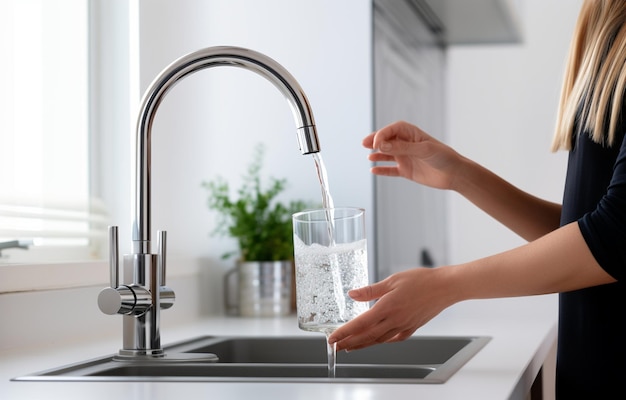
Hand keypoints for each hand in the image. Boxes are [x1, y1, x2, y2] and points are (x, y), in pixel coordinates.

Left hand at [328, 267, 454, 351]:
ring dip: (362, 344)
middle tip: (335, 346)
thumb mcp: (392, 280)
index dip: (344, 332)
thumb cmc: (421, 280)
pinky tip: (376, 341)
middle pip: (366, 336)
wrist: (445, 287)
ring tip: (350, 347)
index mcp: (387, 307)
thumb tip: (353, 294)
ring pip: (378, 340)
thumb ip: (371, 290)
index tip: (332, 338)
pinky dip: (381, 341)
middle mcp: (394, 320)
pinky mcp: (412, 327)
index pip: (360, 324)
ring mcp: (404, 326)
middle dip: (349, 342)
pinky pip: (393, 338)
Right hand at [363, 121, 464, 190]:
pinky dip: (382, 170)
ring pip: (386, 154)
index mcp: (411, 134)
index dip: (382, 134)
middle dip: (375, 141)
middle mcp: (406, 144)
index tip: (376, 142)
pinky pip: (390, 170)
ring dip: (377, 154)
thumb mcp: (423, 150)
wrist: (455, 174)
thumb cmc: (443, 157)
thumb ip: (402, 148)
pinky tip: (373, 170)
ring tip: (369, 157)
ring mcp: (406, 157)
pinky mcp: (406, 171)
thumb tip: (382, 145)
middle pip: (386, 140)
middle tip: (364, 144)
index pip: (392, 130)